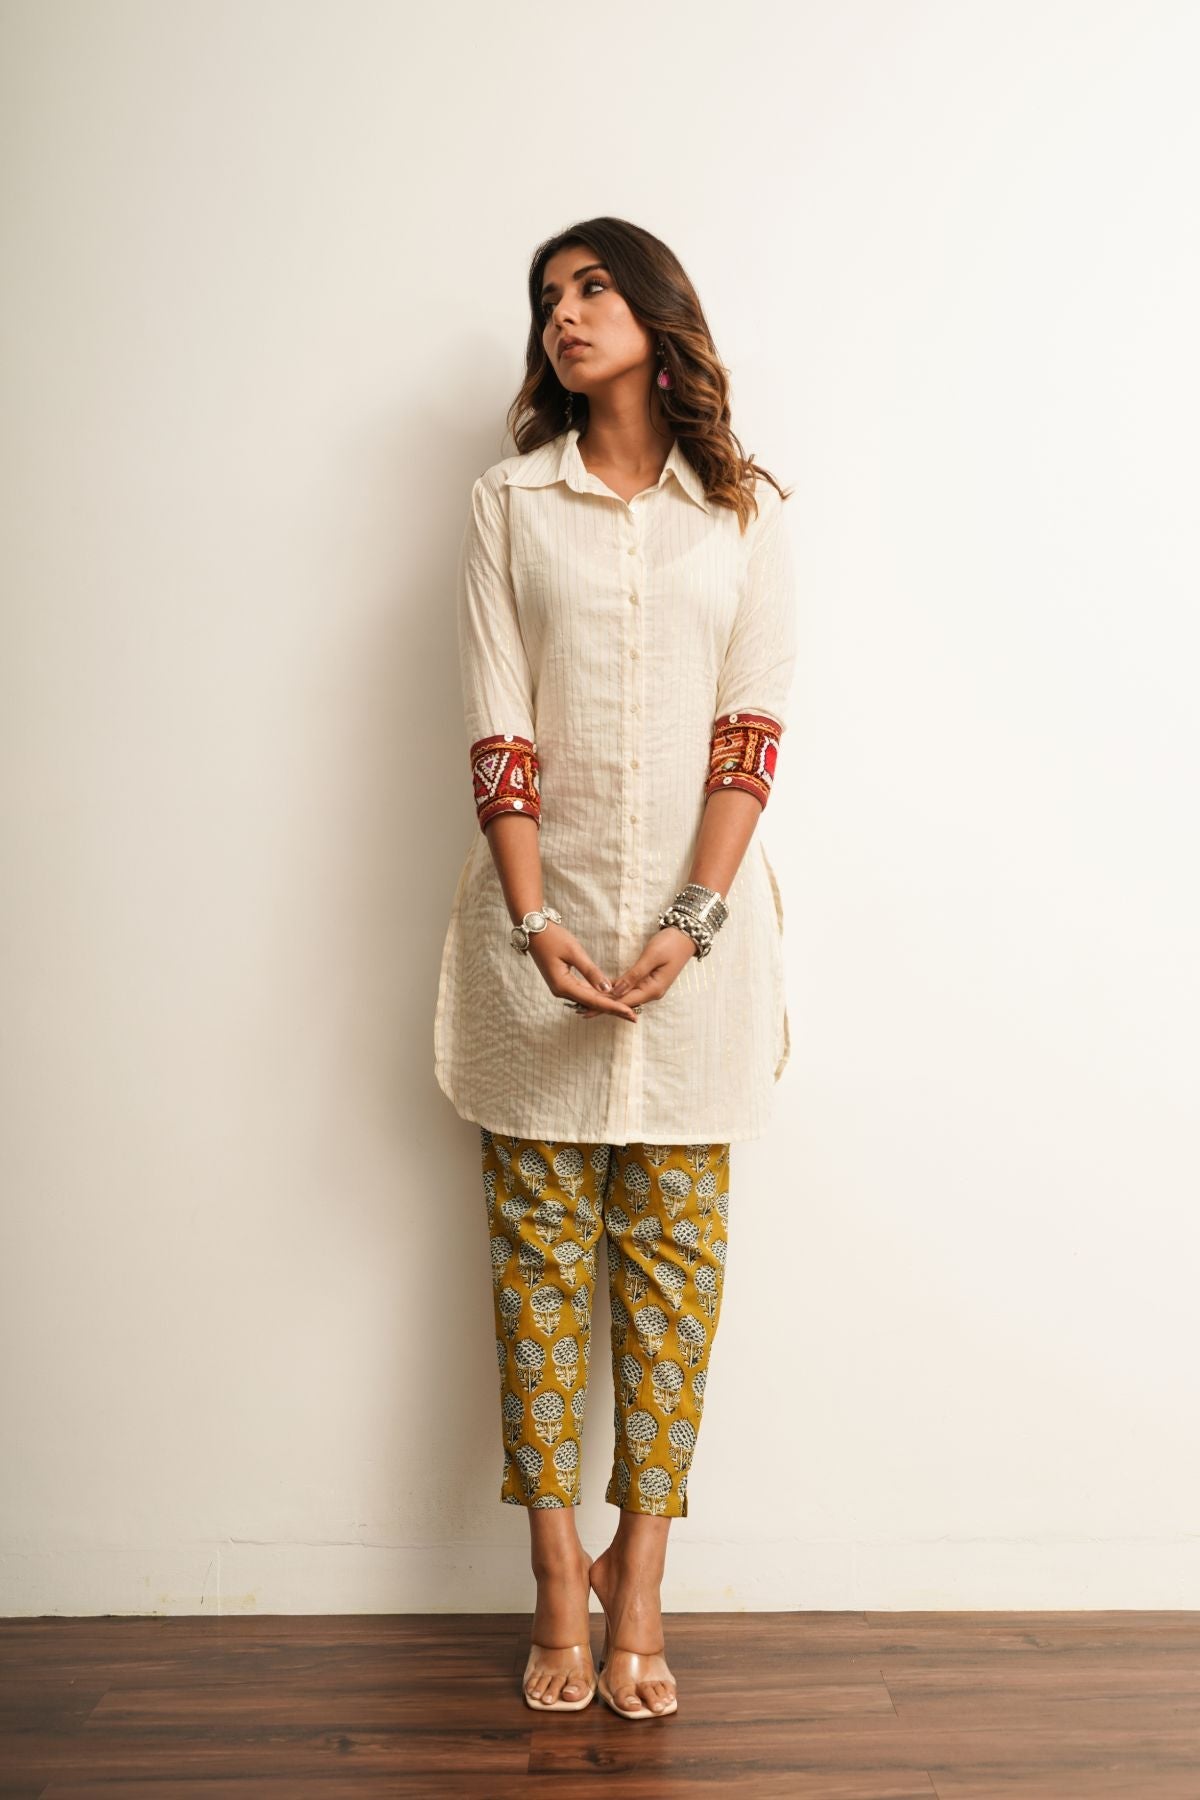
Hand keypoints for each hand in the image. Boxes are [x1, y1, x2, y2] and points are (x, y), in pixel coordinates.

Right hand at [527, 923, 639, 1022]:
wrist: (533, 930)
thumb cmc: (553, 938)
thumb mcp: (574, 952)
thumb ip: (591, 971)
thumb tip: (607, 989)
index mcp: (563, 986)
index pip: (594, 1001)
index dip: (614, 1007)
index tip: (630, 1013)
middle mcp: (562, 991)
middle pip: (592, 1004)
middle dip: (613, 1010)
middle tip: (634, 1017)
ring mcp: (562, 988)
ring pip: (589, 1000)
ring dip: (607, 1004)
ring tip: (626, 1011)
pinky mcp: (564, 982)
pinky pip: (584, 992)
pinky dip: (598, 996)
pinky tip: (611, 998)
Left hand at [570, 927, 695, 1019]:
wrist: (687, 935)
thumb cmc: (671, 943)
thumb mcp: (651, 957)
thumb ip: (634, 975)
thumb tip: (616, 991)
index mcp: (653, 989)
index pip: (624, 1001)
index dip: (604, 1006)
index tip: (586, 1009)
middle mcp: (651, 992)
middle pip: (622, 1002)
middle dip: (602, 1006)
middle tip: (579, 1010)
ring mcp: (649, 986)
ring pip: (624, 996)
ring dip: (606, 999)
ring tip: (585, 1002)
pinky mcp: (647, 980)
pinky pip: (628, 988)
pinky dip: (614, 990)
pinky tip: (601, 991)